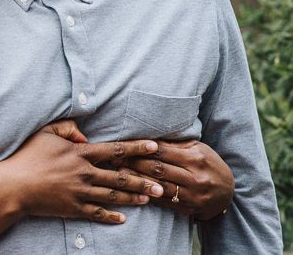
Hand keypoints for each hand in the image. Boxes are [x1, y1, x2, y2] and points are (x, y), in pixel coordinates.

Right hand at [0, 121, 163, 224]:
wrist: (15, 185)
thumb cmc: (28, 156)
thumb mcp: (46, 132)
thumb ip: (67, 127)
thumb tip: (83, 134)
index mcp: (80, 153)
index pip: (115, 150)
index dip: (137, 148)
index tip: (154, 147)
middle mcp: (85, 173)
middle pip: (121, 177)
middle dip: (143, 181)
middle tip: (162, 185)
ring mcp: (80, 192)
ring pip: (113, 196)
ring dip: (133, 198)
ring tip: (148, 199)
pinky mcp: (74, 209)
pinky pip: (97, 213)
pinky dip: (111, 216)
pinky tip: (123, 218)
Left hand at [119, 140, 233, 219]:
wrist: (229, 193)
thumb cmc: (208, 164)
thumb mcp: (198, 149)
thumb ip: (176, 144)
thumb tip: (149, 136)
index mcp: (196, 158)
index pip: (163, 152)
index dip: (141, 148)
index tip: (124, 144)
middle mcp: (195, 177)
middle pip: (158, 169)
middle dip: (134, 162)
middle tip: (114, 157)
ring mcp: (192, 196)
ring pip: (159, 186)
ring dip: (137, 179)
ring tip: (120, 173)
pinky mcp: (189, 209)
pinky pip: (164, 202)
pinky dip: (148, 195)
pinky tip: (133, 190)